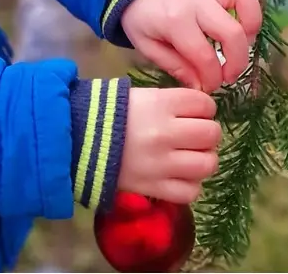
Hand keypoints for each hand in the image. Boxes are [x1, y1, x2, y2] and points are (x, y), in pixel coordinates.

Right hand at [117, 87, 221, 203]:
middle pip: (212, 134)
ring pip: (207, 164)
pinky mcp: (155, 188)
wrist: (76, 139)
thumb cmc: (109, 113)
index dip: (203, 108)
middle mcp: (166, 133)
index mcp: (161, 104)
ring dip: (203, 160)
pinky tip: (180, 176)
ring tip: (191, 157)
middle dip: (207, 134)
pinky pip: (191, 191)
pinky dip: (190, 185)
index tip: (194, 113)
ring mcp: (162, 164)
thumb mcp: (141, 96)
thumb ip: (172, 102)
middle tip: (194, 136)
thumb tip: (201, 111)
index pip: (205, 104)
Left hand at [119, 0, 261, 92]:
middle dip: (237, 62)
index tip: (209, 87)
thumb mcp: (147, 46)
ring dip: (251, 24)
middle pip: (232, 32)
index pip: (204, 57)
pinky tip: (242, 9)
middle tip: (229, 75)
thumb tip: (201, 87)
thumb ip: (175, 66)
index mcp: (175, 22)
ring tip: (242, 42)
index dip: (212, 79)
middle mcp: (197, 2)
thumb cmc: (141, 17)